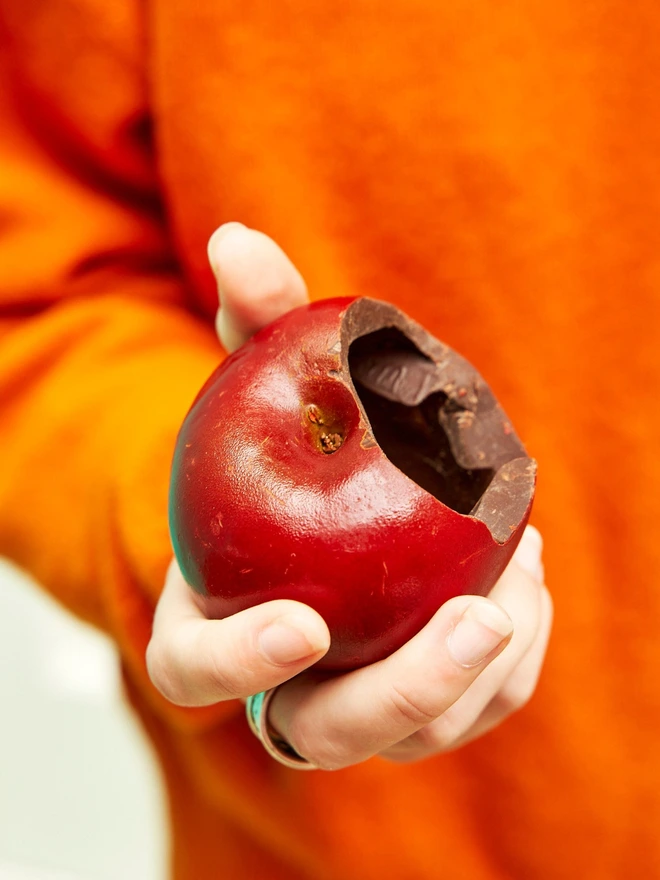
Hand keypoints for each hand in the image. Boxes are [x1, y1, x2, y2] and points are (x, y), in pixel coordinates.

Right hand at [146, 223, 552, 768]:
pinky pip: (480, 704)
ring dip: (486, 664)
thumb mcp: (264, 374)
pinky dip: (517, 652)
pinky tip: (526, 568)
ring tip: (523, 559)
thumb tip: (236, 236)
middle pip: (332, 731)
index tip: (301, 623)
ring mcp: (357, 697)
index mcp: (213, 622)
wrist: (321, 499)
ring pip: (421, 732)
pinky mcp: (425, 698)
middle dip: (409, 691)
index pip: (198, 672)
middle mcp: (283, 681)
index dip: (239, 663)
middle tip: (479, 615)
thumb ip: (253, 320)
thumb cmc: (281, 443)